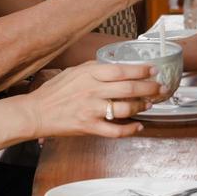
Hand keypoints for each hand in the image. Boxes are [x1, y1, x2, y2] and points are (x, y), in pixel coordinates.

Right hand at [23, 61, 164, 138]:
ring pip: (125, 109)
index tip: (154, 70)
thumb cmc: (54, 92)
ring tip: (149, 104)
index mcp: (89, 75)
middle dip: (149, 88)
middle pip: (128, 89)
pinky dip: (130, 130)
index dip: (141, 70)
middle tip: (160, 87)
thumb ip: (93, 68)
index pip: (121, 70)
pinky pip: (115, 130)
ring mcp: (91, 110)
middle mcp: (92, 91)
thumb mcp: (73, 72)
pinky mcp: (89, 127)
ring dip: (142, 106)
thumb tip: (113, 65)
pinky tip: (138, 126)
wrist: (35, 112)